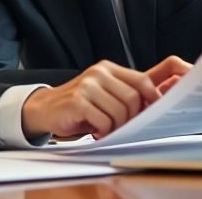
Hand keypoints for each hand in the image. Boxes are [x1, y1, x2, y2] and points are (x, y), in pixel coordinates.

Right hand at [21, 56, 191, 139]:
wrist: (44, 109)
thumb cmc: (79, 105)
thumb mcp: (104, 94)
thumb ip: (125, 94)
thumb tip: (156, 102)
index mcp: (108, 69)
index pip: (142, 80)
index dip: (154, 97)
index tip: (157, 112)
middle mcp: (99, 73)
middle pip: (134, 98)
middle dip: (132, 118)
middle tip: (123, 128)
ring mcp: (88, 86)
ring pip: (120, 111)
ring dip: (116, 127)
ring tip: (107, 130)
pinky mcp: (78, 101)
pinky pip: (104, 121)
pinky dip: (104, 132)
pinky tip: (96, 132)